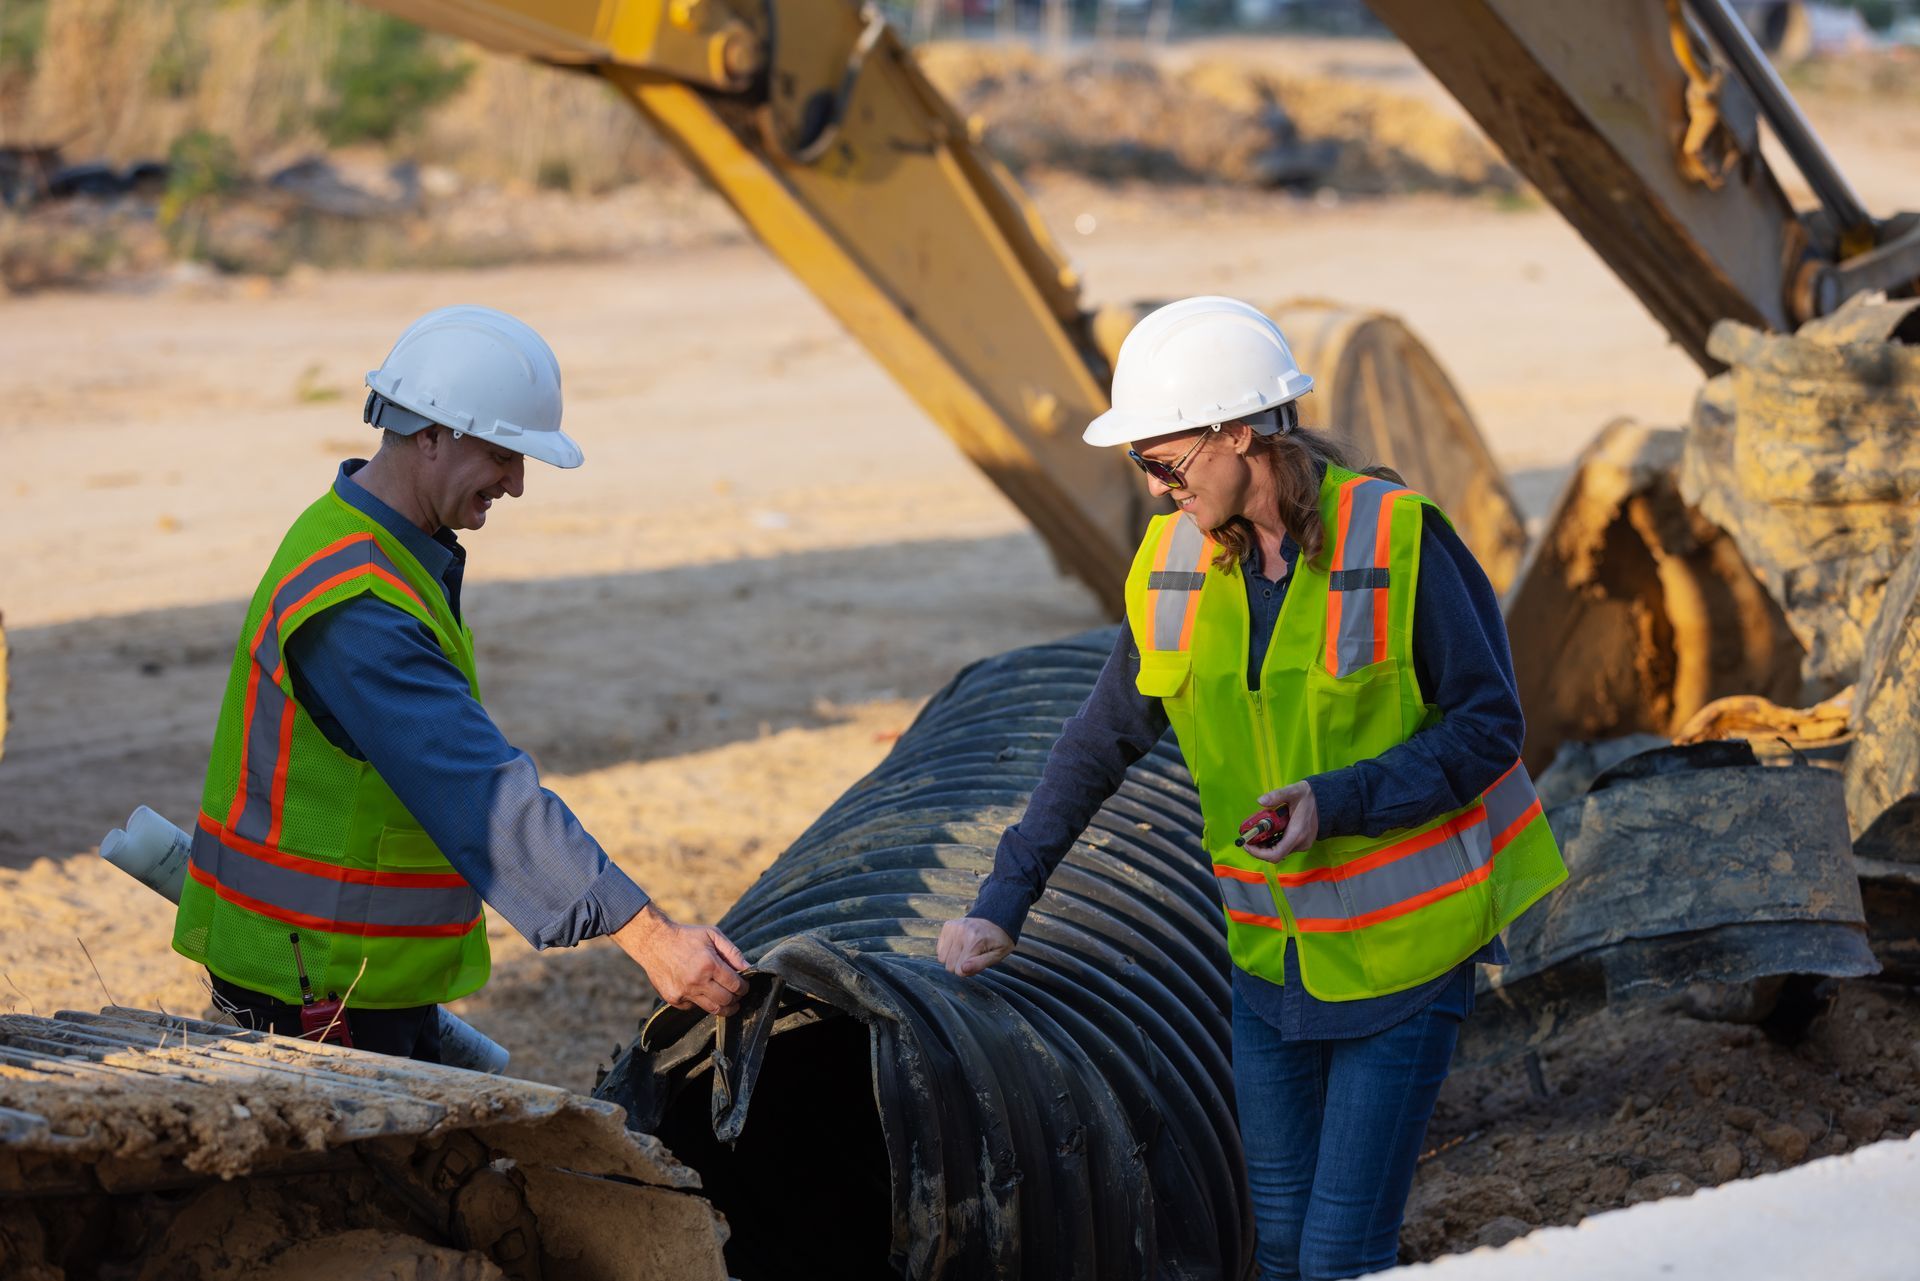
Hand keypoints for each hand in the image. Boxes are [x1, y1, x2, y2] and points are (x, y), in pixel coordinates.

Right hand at [611, 903, 748, 1015]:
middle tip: (737, 995)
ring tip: (728, 1002)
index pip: (735, 985)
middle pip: (726, 1001)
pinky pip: (694, 1007)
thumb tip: (748, 967)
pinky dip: (701, 1002)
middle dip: (736, 999)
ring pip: (712, 1009)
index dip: (744, 987)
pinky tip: (702, 992)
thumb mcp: (712, 935)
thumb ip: (732, 952)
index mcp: (709, 964)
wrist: (653, 941)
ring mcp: (684, 992)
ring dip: (724, 1007)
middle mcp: (697, 981)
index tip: (744, 986)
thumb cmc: (686, 936)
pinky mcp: (673, 999)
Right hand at [937, 917, 1013, 977]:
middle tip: (972, 956)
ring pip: (942, 958)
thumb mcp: (997, 956)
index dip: (969, 971)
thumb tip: (962, 969)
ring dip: (953, 958)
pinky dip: (948, 950)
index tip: (977, 962)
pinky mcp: (948, 925)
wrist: (997, 920)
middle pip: (949, 966)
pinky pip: (939, 949)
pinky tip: (959, 944)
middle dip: (960, 966)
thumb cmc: (998, 941)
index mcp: (975, 941)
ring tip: (966, 950)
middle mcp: (961, 932)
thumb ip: (980, 964)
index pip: (960, 971)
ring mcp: (953, 927)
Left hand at [1247, 781, 1319, 860]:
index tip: (1247, 844)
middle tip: (1249, 838)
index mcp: (1296, 834)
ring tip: (1256, 834)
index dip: (1258, 853)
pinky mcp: (1303, 843)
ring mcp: (1303, 845)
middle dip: (1259, 849)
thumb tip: (1260, 800)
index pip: (1275, 854)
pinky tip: (1268, 833)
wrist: (1327, 801)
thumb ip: (1277, 795)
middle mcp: (1300, 843)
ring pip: (1280, 852)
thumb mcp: (1293, 791)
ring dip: (1266, 846)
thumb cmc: (1309, 796)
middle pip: (1275, 855)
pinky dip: (1274, 844)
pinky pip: (1285, 848)